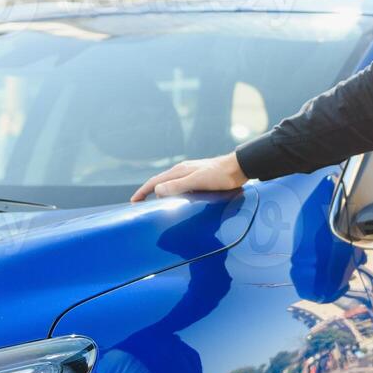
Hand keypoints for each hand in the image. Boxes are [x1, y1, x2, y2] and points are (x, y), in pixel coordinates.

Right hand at [129, 153, 247, 201]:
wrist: (238, 168)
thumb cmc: (220, 175)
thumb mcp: (197, 181)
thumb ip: (177, 186)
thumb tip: (157, 191)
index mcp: (179, 171)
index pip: (155, 182)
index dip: (143, 192)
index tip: (133, 202)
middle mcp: (183, 171)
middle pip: (160, 182)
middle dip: (148, 192)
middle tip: (140, 204)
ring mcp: (191, 173)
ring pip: (170, 184)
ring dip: (160, 193)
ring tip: (155, 203)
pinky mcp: (199, 177)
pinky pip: (180, 186)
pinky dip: (173, 193)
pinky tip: (178, 199)